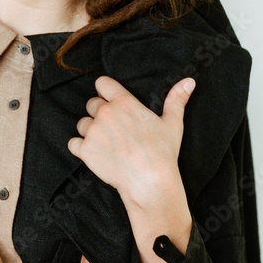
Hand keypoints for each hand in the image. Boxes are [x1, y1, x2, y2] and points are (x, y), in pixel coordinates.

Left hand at [67, 75, 194, 217]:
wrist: (149, 181)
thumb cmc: (162, 152)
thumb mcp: (172, 123)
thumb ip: (176, 99)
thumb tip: (189, 81)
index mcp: (124, 102)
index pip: (102, 84)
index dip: (105, 91)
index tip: (109, 100)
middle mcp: (105, 113)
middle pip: (91, 104)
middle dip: (99, 113)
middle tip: (113, 129)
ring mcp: (93, 131)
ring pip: (82, 124)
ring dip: (90, 131)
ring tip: (106, 143)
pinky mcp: (85, 150)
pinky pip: (73, 143)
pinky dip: (81, 148)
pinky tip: (95, 154)